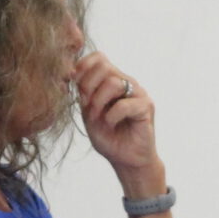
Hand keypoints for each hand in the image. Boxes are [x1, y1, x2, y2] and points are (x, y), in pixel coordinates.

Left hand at [75, 50, 160, 188]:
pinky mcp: (146, 107)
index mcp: (113, 80)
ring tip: (98, 117)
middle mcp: (127, 82)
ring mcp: (138, 93)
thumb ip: (83, 94)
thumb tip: (72, 73)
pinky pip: (124, 104)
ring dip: (99, 102)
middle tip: (87, 106)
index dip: (83, 66)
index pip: (99, 57)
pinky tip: (110, 124)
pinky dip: (111, 116)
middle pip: (104, 66)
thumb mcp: (88, 113)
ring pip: (113, 82)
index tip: (74, 86)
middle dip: (88, 85)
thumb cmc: (109, 137)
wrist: (126, 159)